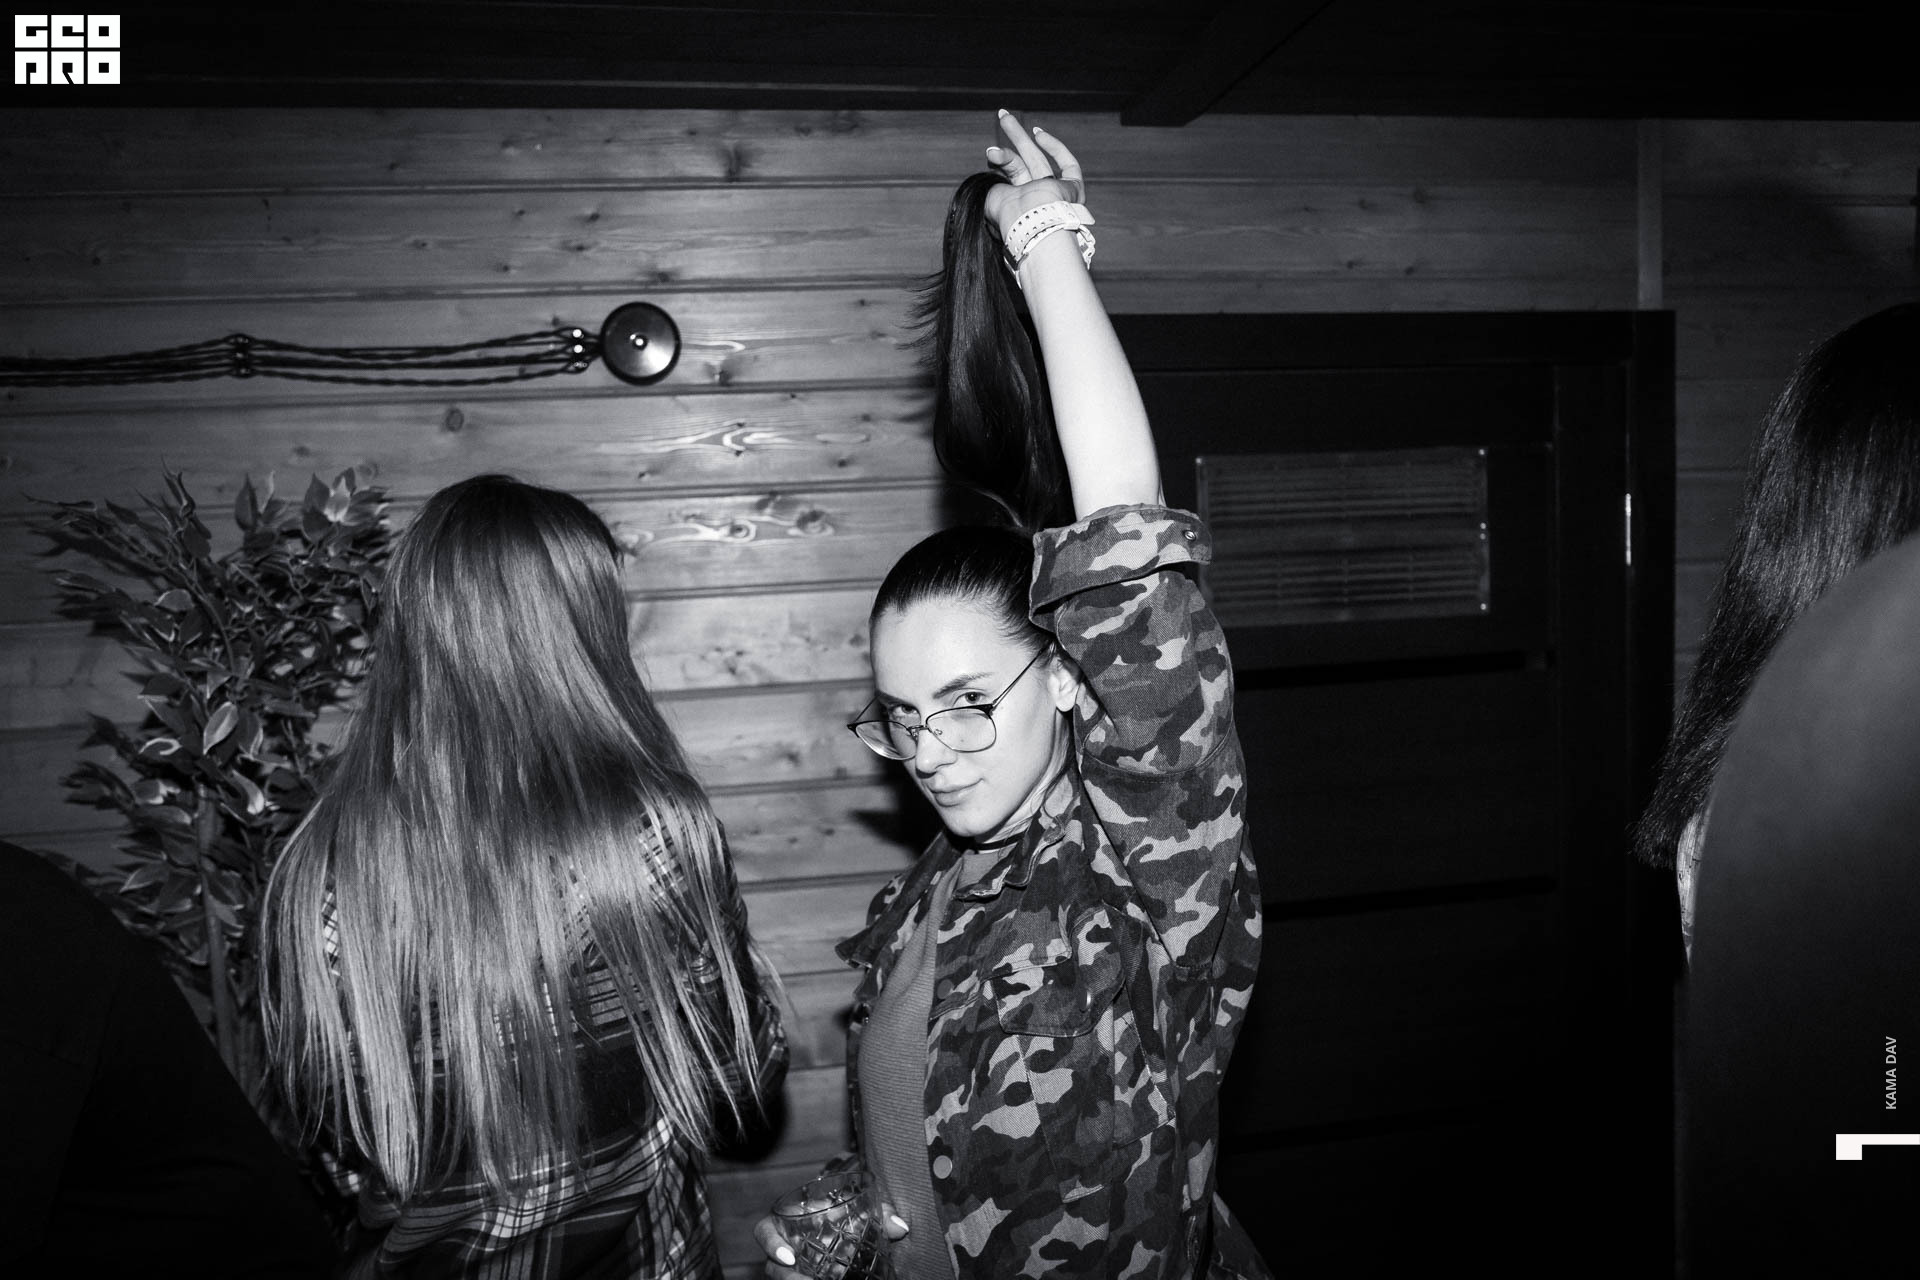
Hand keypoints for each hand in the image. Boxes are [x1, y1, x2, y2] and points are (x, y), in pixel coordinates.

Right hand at [752, 1202, 909, 1277]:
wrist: (858, 1240)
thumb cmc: (852, 1219)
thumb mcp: (864, 1214)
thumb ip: (881, 1216)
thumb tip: (901, 1227)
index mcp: (794, 1224)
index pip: (765, 1230)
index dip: (770, 1243)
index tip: (789, 1259)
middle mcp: (789, 1249)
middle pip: (771, 1267)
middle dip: (785, 1279)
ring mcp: (796, 1269)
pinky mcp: (805, 1276)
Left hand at [983, 109, 1085, 240]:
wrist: (1032, 223)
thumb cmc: (1009, 215)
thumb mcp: (991, 195)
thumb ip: (992, 178)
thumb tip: (993, 156)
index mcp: (1016, 208)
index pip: (1009, 179)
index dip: (1001, 161)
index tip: (990, 152)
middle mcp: (1035, 202)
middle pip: (1023, 165)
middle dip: (1012, 141)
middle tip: (1001, 116)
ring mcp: (1056, 196)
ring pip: (1039, 161)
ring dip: (1022, 138)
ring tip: (1004, 117)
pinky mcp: (1074, 190)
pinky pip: (1069, 166)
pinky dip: (1056, 148)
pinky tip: (1038, 133)